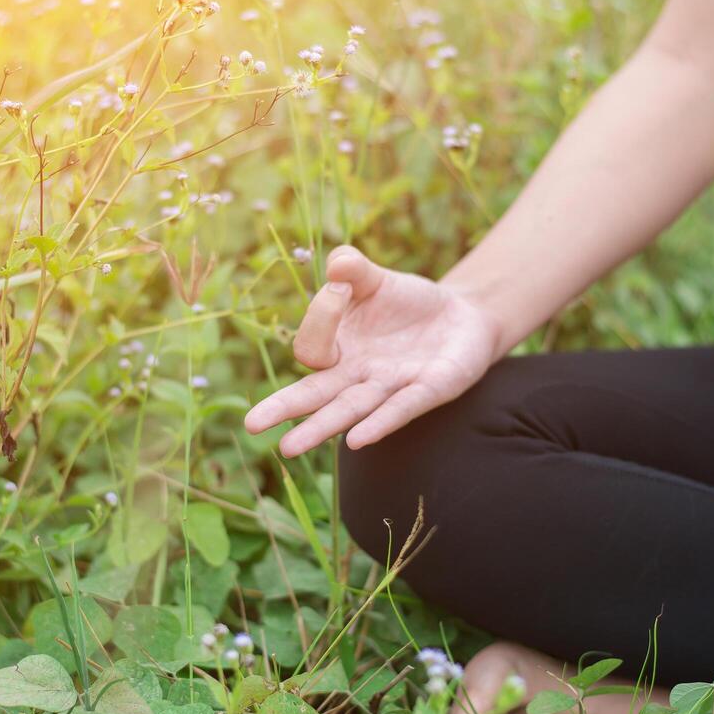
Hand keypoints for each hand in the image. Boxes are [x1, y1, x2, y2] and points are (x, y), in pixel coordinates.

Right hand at [244, 245, 501, 457]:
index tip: (342, 287)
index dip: (321, 315)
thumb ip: (353, 269)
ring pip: (349, 410)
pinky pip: (400, 408)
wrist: (463, 317)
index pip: (312, 345)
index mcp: (339, 349)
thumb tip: (337, 265)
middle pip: (314, 395)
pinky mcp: (429, 390)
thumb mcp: (378, 280)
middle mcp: (357, 375)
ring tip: (288, 448)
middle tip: (251, 425)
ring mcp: (390, 386)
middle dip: (284, 408)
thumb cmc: (409, 303)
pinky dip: (379, 423)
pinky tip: (357, 439)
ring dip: (320, 428)